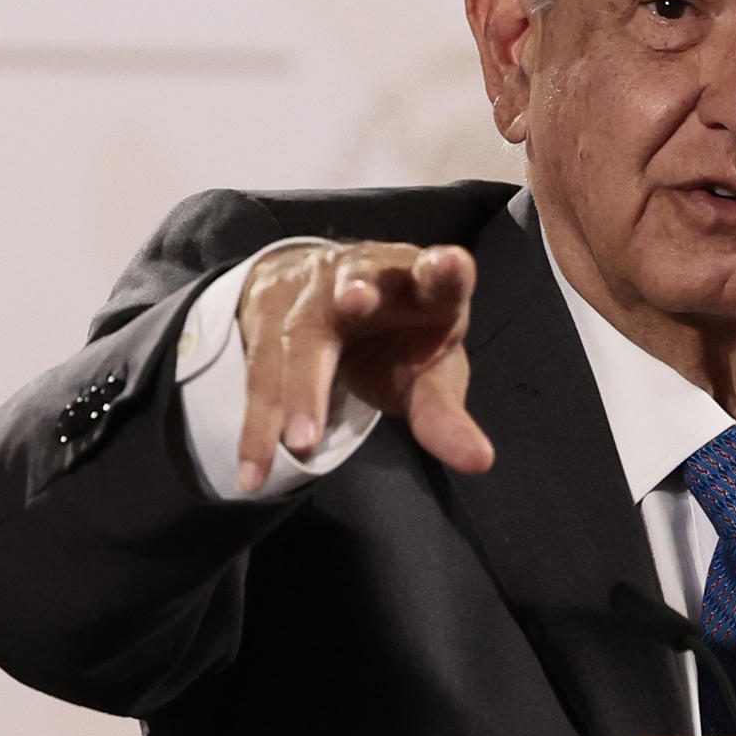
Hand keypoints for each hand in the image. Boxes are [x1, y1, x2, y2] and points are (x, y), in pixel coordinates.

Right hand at [235, 240, 493, 490]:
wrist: (333, 301)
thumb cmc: (400, 342)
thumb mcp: (427, 375)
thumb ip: (445, 415)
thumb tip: (480, 462)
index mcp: (420, 286)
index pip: (436, 274)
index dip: (444, 270)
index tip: (451, 263)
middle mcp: (365, 274)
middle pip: (356, 284)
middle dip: (355, 294)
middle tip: (353, 302)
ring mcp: (311, 290)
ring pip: (301, 335)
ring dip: (299, 388)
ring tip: (302, 443)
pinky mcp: (269, 314)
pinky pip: (260, 375)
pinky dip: (257, 428)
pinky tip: (255, 473)